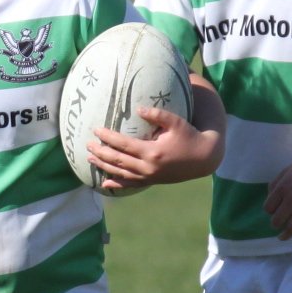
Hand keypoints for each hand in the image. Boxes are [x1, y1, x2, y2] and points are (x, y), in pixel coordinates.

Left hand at [82, 105, 221, 190]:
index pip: (123, 144)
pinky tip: (105, 184)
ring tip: (90, 159)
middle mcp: (148, 167)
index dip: (108, 137)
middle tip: (87, 145)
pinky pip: (131, 184)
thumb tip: (138, 108)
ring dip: (104, 166)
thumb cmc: (190, 136)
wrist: (203, 158)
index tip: (96, 130)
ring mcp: (149, 176)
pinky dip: (117, 184)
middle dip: (100, 152)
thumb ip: (157, 114)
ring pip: (121, 173)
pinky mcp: (152, 181)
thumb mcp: (176, 122)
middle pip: (118, 160)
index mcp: (152, 151)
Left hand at [266, 150, 291, 242]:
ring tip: (281, 238)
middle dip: (275, 223)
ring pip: (291, 228)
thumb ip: (276, 183)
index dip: (269, 210)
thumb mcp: (287, 171)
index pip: (268, 208)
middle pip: (277, 220)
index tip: (273, 210)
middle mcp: (291, 200)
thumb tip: (270, 197)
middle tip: (277, 223)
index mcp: (282, 188)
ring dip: (284, 235)